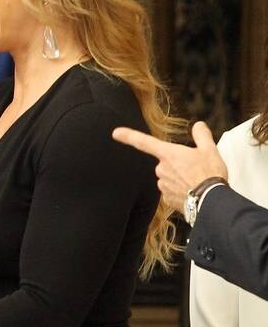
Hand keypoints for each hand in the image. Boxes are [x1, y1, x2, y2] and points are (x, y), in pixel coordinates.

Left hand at [113, 121, 227, 210]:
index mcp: (168, 154)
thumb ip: (201, 135)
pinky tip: (192, 192)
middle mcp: (161, 169)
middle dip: (177, 164)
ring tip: (196, 182)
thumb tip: (198, 126)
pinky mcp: (166, 199)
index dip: (129, 136)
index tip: (116, 133)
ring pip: (168, 177)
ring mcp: (162, 185)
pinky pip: (171, 191)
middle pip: (165, 163)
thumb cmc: (210, 175)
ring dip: (179, 178)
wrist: (211, 200)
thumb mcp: (210, 150)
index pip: (144, 142)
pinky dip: (180, 191)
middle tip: (195, 169)